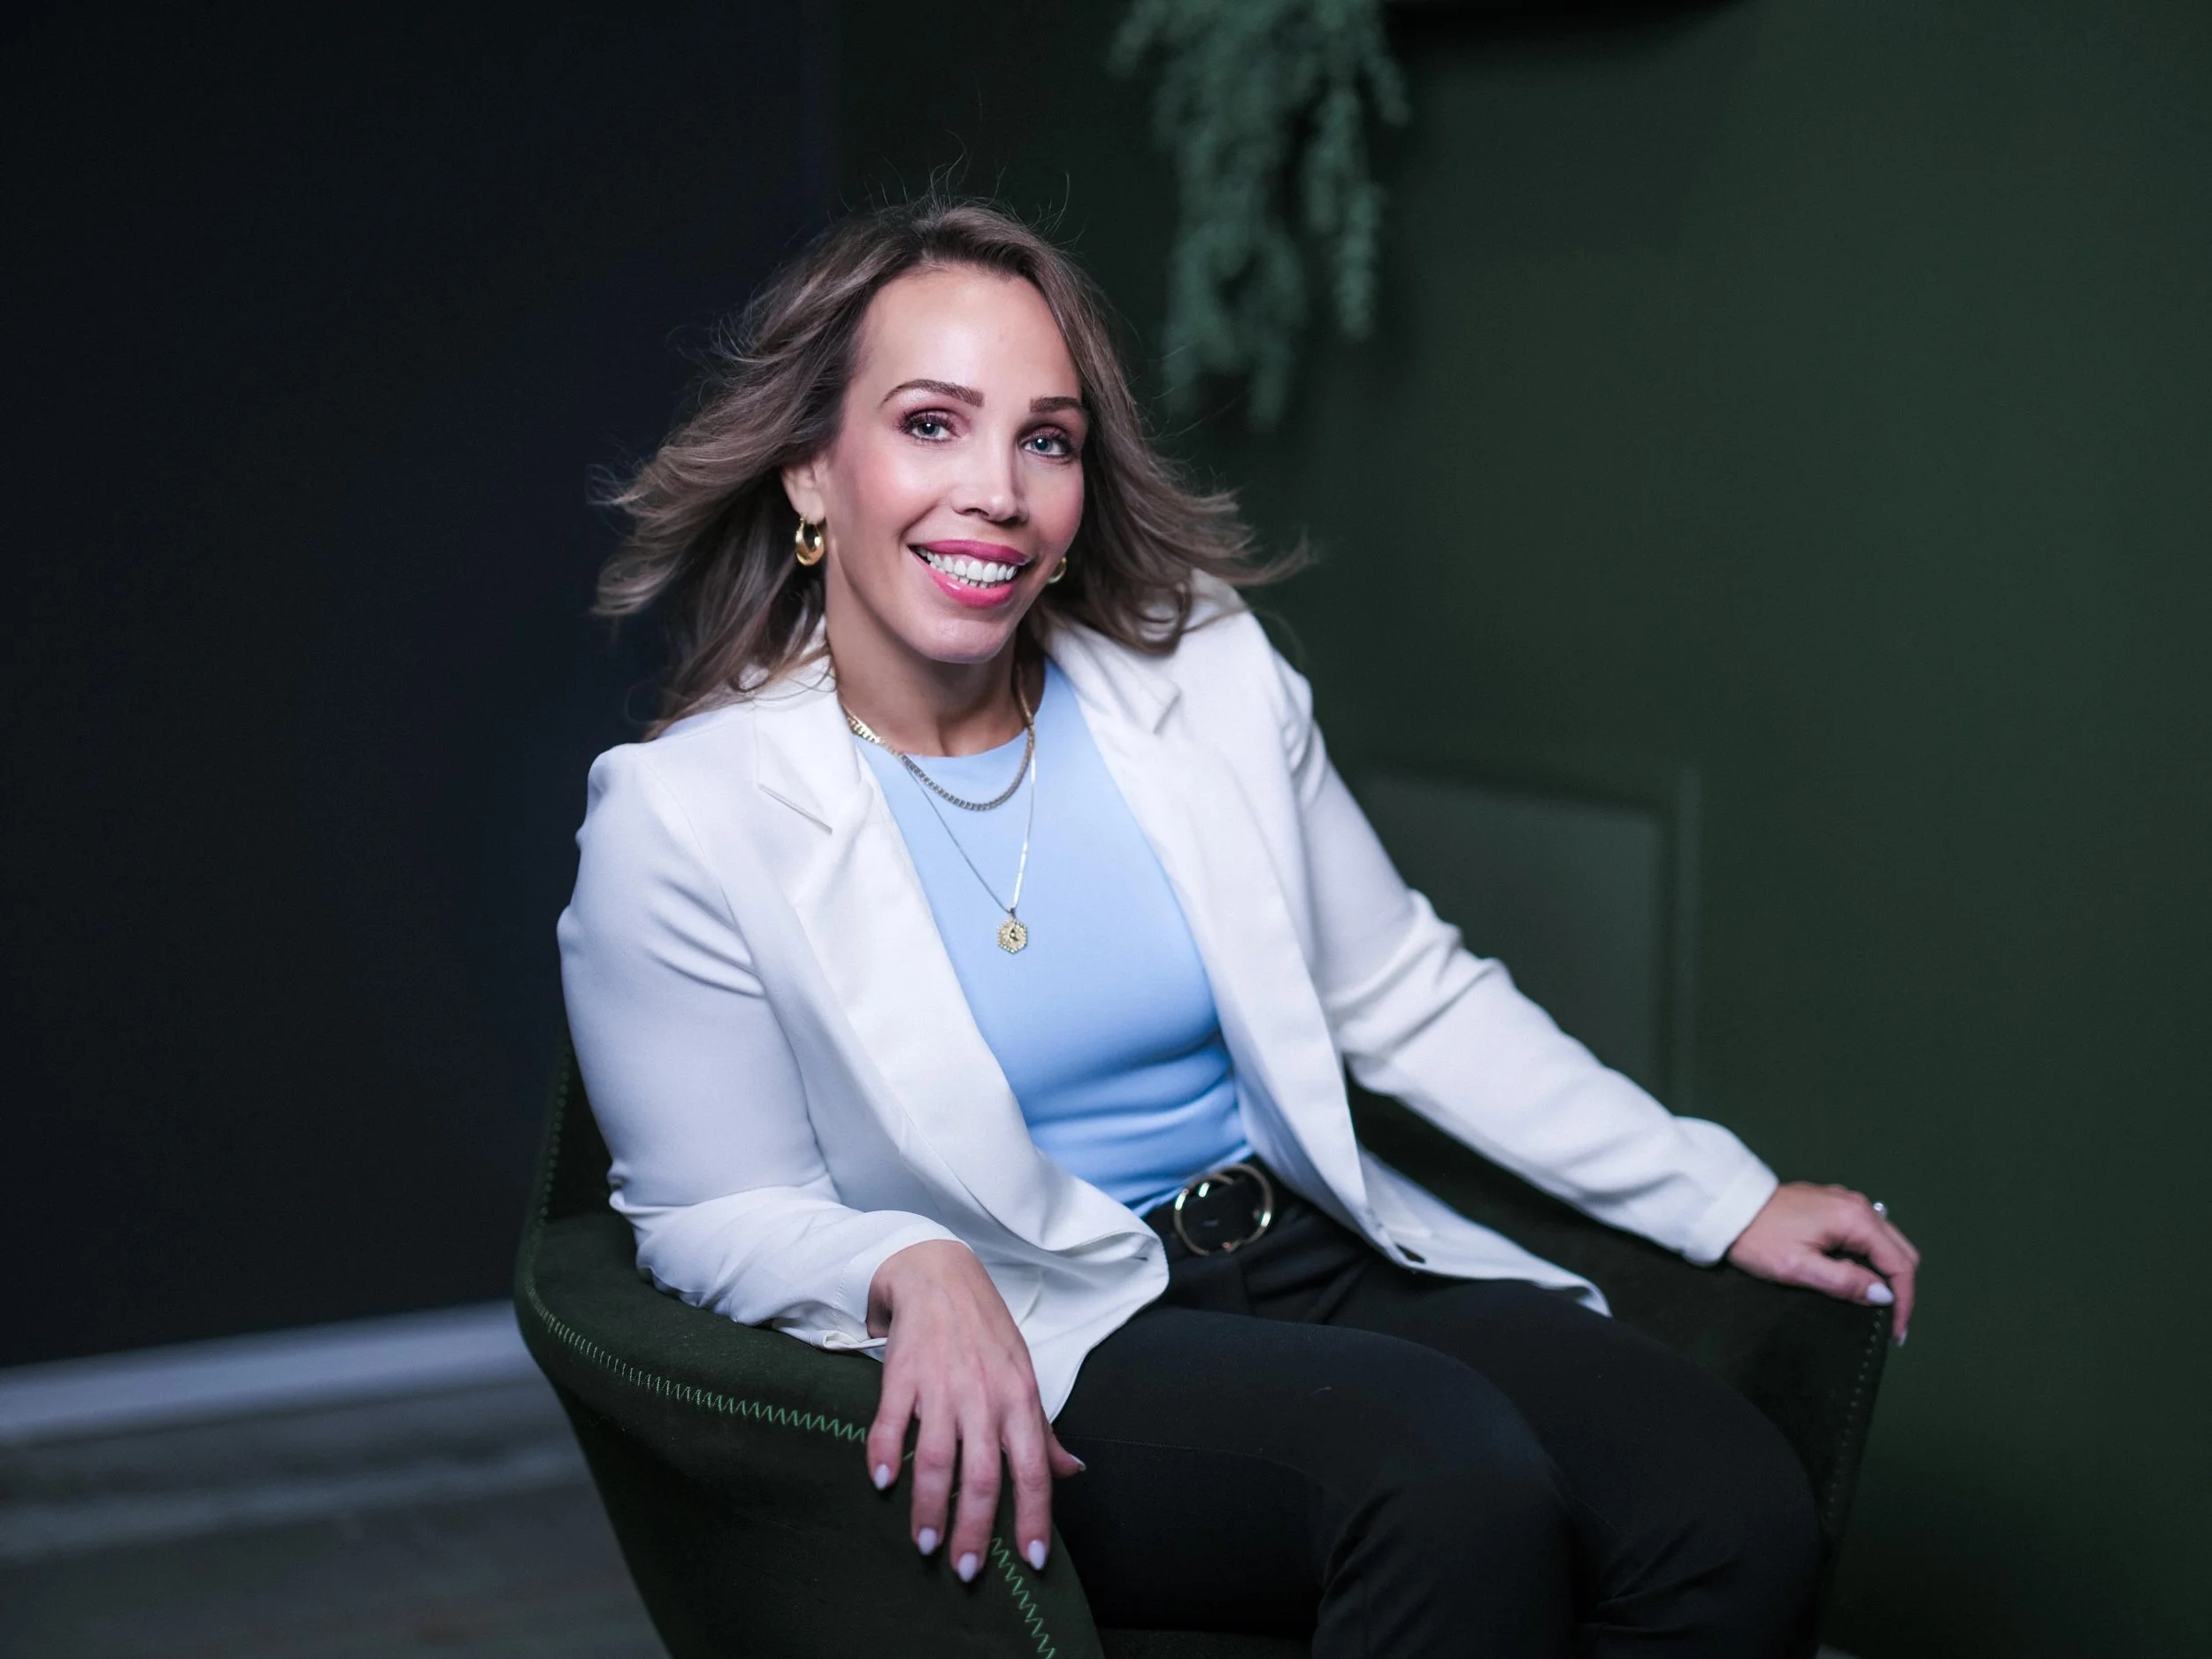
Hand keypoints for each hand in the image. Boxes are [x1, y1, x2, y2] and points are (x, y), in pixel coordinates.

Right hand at [865, 1241, 1084, 1581]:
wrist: (938, 1273)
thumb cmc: (985, 1332)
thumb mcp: (1023, 1377)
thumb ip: (1042, 1430)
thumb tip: (1071, 1473)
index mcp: (1019, 1400)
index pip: (1034, 1469)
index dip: (1034, 1518)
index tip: (1033, 1561)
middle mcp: (984, 1397)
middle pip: (984, 1475)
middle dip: (975, 1529)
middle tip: (965, 1572)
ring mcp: (942, 1385)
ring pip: (938, 1458)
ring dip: (930, 1507)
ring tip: (925, 1545)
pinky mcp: (902, 1374)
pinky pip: (891, 1422)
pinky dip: (884, 1454)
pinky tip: (881, 1483)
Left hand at [1726, 1182, 1920, 1341]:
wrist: (1727, 1207)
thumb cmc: (1758, 1238)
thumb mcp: (1799, 1267)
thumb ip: (1844, 1282)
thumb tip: (1883, 1295)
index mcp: (1855, 1218)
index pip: (1899, 1264)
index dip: (1903, 1301)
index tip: (1895, 1332)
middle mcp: (1858, 1205)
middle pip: (1901, 1251)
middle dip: (1900, 1288)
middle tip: (1889, 1322)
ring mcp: (1846, 1202)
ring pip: (1887, 1241)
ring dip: (1887, 1273)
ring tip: (1876, 1305)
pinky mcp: (1833, 1205)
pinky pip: (1868, 1234)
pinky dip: (1872, 1258)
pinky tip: (1860, 1278)